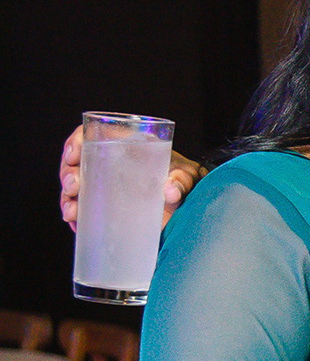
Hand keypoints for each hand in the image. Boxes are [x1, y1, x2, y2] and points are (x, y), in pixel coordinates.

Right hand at [59, 123, 202, 233]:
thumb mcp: (185, 175)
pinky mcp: (107, 207)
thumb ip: (180, 181)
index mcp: (123, 145)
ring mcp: (105, 187)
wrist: (190, 201)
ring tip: (72, 212)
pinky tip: (76, 224)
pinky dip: (77, 217)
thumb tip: (170, 192)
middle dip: (68, 175)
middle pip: (76, 164)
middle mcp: (109, 164)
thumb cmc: (185, 179)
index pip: (90, 136)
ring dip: (68, 199)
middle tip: (72, 187)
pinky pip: (85, 210)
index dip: (76, 143)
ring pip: (75, 188)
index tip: (73, 156)